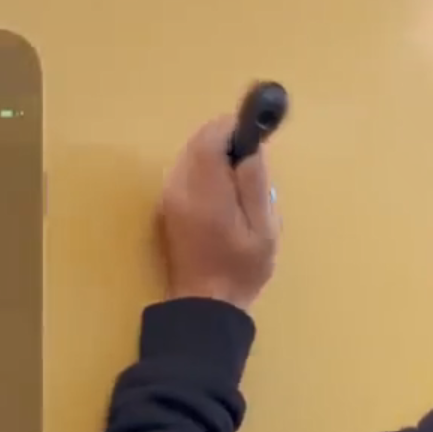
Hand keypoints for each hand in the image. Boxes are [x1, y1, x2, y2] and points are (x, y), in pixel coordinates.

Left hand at [155, 114, 278, 310]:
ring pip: (190, 156)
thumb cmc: (241, 269)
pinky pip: (186, 173)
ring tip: (240, 180)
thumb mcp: (264, 229)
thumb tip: (252, 150)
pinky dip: (205, 171)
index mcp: (205, 192)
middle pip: (198, 143)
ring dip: (215, 155)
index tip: (253, 131)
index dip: (232, 126)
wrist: (204, 304)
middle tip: (251, 159)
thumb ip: (256, 185)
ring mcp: (169, 198)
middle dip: (225, 140)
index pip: (210, 138)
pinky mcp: (168, 207)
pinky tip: (224, 195)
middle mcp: (180, 188)